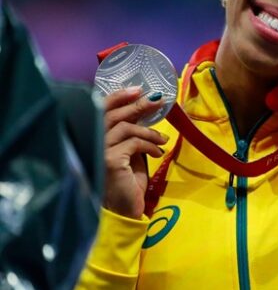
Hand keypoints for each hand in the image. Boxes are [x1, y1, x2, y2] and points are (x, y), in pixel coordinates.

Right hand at [102, 87, 167, 218]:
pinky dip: (149, 145)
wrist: (125, 210)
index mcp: (94, 138)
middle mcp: (91, 143)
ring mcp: (98, 152)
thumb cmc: (127, 181)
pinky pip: (133, 143)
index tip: (139, 90)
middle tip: (158, 100)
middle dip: (137, 104)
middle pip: (112, 114)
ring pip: (124, 127)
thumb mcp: (130, 151)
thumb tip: (145, 109)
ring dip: (148, 130)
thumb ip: (131, 133)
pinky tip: (158, 153)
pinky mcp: (110, 161)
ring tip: (163, 140)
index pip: (101, 110)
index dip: (119, 97)